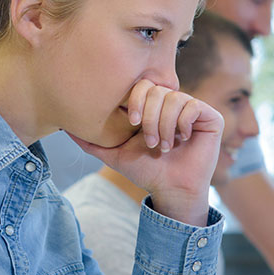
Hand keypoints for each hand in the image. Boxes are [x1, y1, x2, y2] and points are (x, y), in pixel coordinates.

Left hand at [71, 80, 222, 225]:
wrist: (170, 188)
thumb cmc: (146, 171)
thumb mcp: (114, 154)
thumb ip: (91, 141)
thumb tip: (63, 127)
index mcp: (153, 105)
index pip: (142, 86)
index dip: (135, 101)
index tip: (131, 124)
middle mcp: (173, 102)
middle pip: (157, 90)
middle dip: (149, 118)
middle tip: (150, 142)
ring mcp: (192, 108)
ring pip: (174, 99)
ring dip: (164, 126)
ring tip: (164, 146)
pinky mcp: (210, 117)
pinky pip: (192, 106)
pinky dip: (183, 124)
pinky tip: (183, 139)